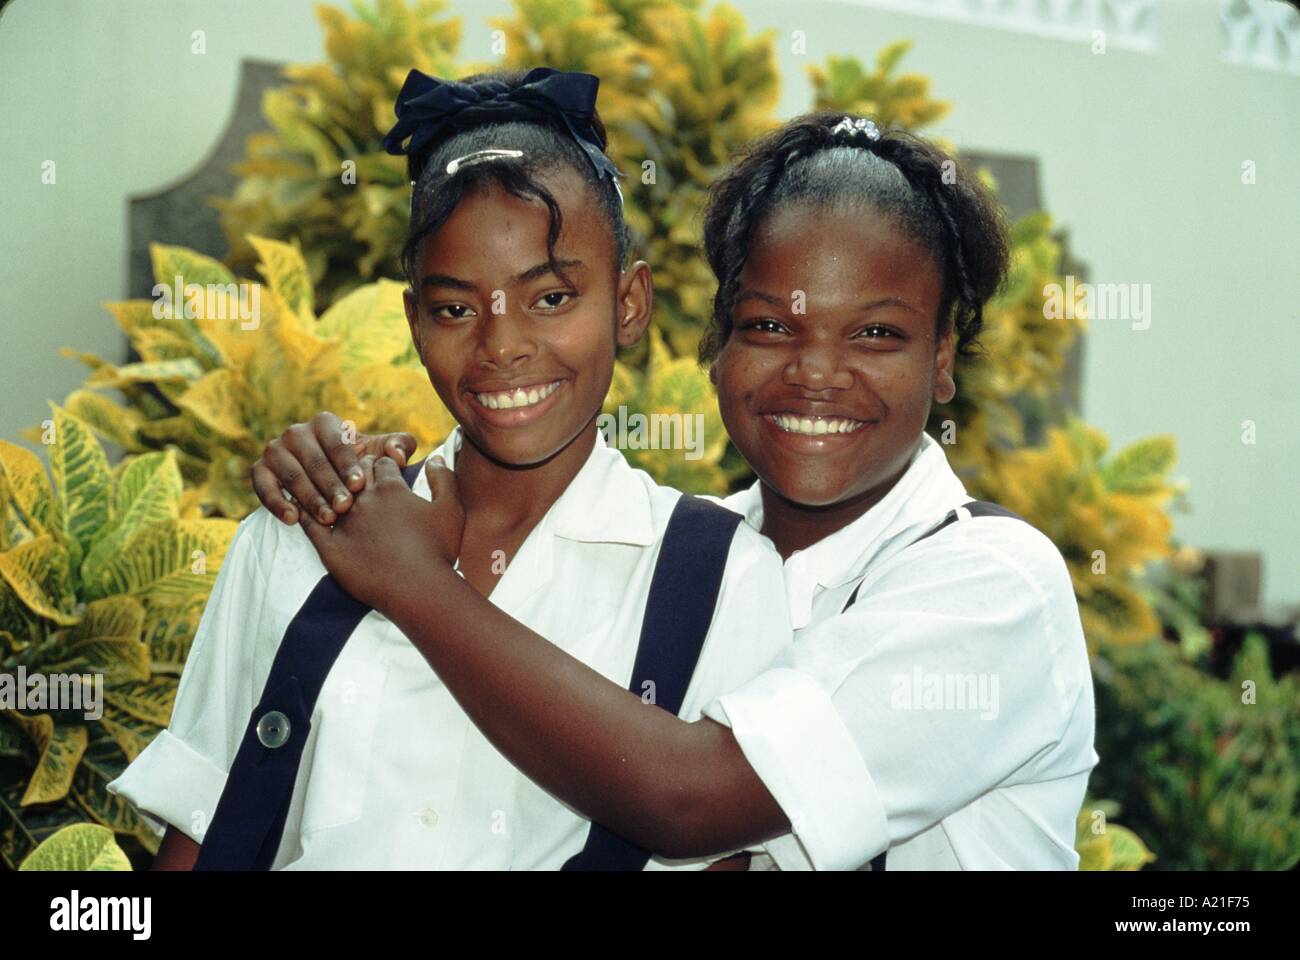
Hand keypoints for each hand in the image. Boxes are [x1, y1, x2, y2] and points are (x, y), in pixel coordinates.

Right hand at [250, 411, 416, 525]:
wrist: (330, 481)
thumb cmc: (360, 465)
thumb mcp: (381, 455)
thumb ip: (399, 447)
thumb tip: (397, 454)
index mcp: (325, 422)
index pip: (336, 442)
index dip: (348, 464)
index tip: (360, 485)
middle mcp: (296, 432)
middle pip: (314, 460)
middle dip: (330, 485)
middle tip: (345, 507)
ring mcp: (276, 450)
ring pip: (291, 475)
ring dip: (309, 498)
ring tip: (327, 519)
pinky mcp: (261, 470)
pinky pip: (263, 486)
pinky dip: (276, 502)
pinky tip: (293, 519)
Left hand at [298, 455, 465, 612]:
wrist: (418, 590)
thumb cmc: (438, 551)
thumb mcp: (451, 510)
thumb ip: (444, 479)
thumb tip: (435, 458)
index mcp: (392, 488)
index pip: (381, 462)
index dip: (383, 464)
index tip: (383, 470)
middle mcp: (364, 500)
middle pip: (353, 473)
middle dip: (355, 471)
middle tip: (355, 475)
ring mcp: (344, 523)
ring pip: (328, 493)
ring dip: (329, 488)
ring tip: (327, 487)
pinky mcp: (330, 547)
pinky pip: (309, 524)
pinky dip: (304, 513)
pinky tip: (300, 508)